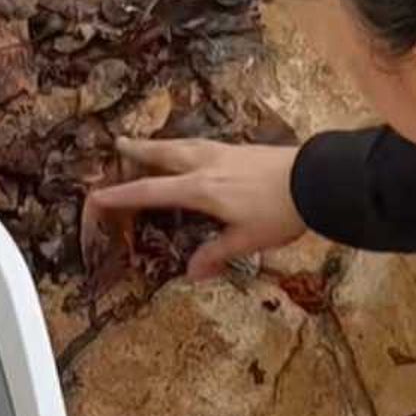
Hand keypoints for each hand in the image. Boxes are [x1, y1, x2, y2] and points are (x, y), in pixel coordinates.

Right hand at [87, 137, 303, 279]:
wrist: (318, 180)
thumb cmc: (281, 212)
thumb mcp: (247, 239)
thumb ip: (217, 253)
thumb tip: (191, 273)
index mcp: (201, 189)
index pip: (152, 191)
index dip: (122, 195)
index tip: (97, 194)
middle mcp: (207, 166)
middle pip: (164, 155)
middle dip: (139, 151)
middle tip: (118, 142)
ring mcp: (226, 153)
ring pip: (184, 145)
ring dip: (163, 144)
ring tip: (152, 143)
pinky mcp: (243, 150)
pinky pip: (204, 145)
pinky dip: (189, 146)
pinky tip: (196, 150)